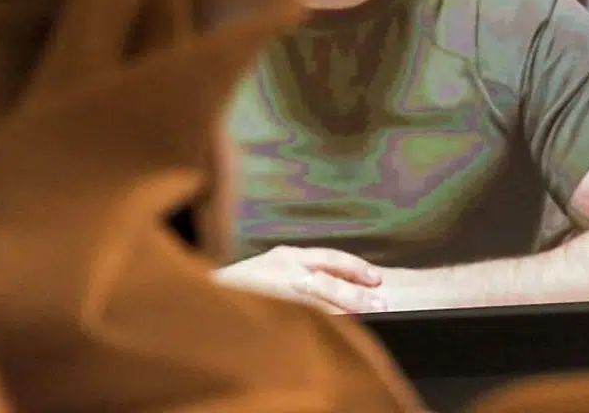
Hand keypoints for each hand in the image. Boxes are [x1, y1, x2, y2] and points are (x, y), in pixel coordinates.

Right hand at [214, 245, 387, 313]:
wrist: (207, 295)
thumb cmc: (242, 285)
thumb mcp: (271, 267)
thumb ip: (299, 272)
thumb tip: (336, 283)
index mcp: (286, 256)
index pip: (329, 258)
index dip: (354, 266)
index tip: (376, 277)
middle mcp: (284, 270)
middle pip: (329, 281)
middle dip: (356, 293)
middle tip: (381, 302)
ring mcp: (277, 291)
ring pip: (319, 302)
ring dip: (344, 311)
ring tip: (366, 316)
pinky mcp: (271, 310)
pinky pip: (304, 319)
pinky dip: (322, 324)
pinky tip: (337, 332)